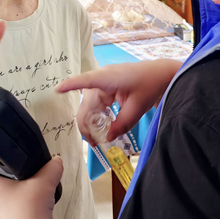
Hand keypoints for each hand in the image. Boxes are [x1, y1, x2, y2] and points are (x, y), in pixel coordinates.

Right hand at [57, 59, 181, 143]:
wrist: (161, 75)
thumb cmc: (150, 85)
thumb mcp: (137, 108)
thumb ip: (122, 124)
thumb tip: (107, 138)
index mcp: (109, 78)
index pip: (86, 81)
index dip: (71, 85)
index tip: (57, 90)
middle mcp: (102, 79)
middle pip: (87, 103)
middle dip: (87, 124)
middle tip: (93, 143)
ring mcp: (103, 83)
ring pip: (90, 105)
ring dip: (92, 121)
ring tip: (97, 139)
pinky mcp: (106, 87)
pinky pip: (97, 103)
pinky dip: (98, 115)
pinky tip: (102, 126)